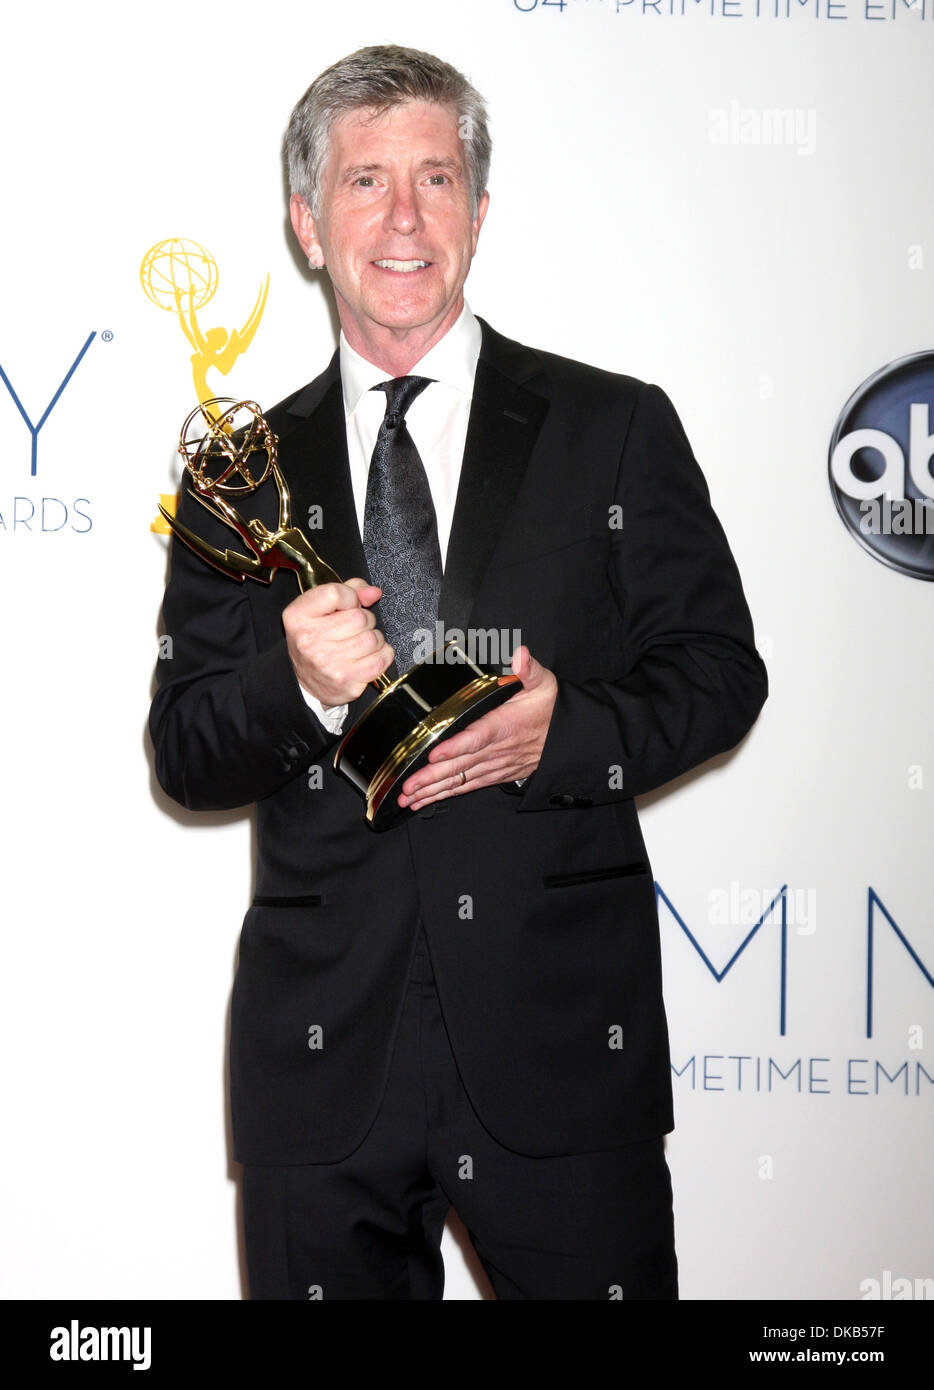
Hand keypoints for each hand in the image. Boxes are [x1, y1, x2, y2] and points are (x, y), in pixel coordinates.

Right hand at [283, 578, 392, 706]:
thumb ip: (348, 591)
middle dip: (365, 620)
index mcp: (298, 616)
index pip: (335, 593)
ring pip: (373, 638)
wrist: (305, 680)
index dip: (350, 596)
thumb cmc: (315, 639)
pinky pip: (381, 659)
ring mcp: (327, 663)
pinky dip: (382, 655)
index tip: (348, 604)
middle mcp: (309, 640)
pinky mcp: (345, 680)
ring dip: (374, 639)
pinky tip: (368, 656)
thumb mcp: (320, 609)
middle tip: (355, 628)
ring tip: (360, 643)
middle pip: (360, 617)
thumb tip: (373, 592)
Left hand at [397, 646, 557, 811]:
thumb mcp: (544, 684)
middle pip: (461, 765)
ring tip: (409, 799)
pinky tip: (427, 800)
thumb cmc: (552, 709)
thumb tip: (520, 655)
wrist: (569, 737)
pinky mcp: (496, 775)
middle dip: (432, 777)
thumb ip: (529, 670)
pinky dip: (447, 794)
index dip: (455, 747)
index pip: (477, 737)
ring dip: (434, 791)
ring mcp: (495, 766)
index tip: (434, 753)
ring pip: (461, 780)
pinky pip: (468, 786)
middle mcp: (498, 750)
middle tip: (407, 786)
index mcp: (504, 726)